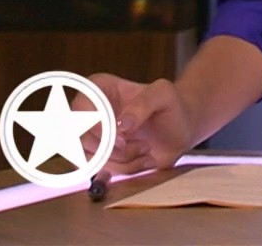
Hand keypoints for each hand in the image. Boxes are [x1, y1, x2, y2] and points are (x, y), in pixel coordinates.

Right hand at [78, 73, 196, 181]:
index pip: (80, 106)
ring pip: (90, 158)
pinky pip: (100, 172)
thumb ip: (143, 104)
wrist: (180, 129)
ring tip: (147, 149)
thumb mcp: (164, 95)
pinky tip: (145, 161)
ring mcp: (92, 137)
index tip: (122, 135)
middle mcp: (89, 113)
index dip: (96, 125)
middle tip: (143, 145)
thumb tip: (121, 126)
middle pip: (81, 138)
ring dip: (123, 160)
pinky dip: (125, 170)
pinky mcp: (100, 158)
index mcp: (99, 88)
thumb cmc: (171, 105)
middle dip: (114, 148)